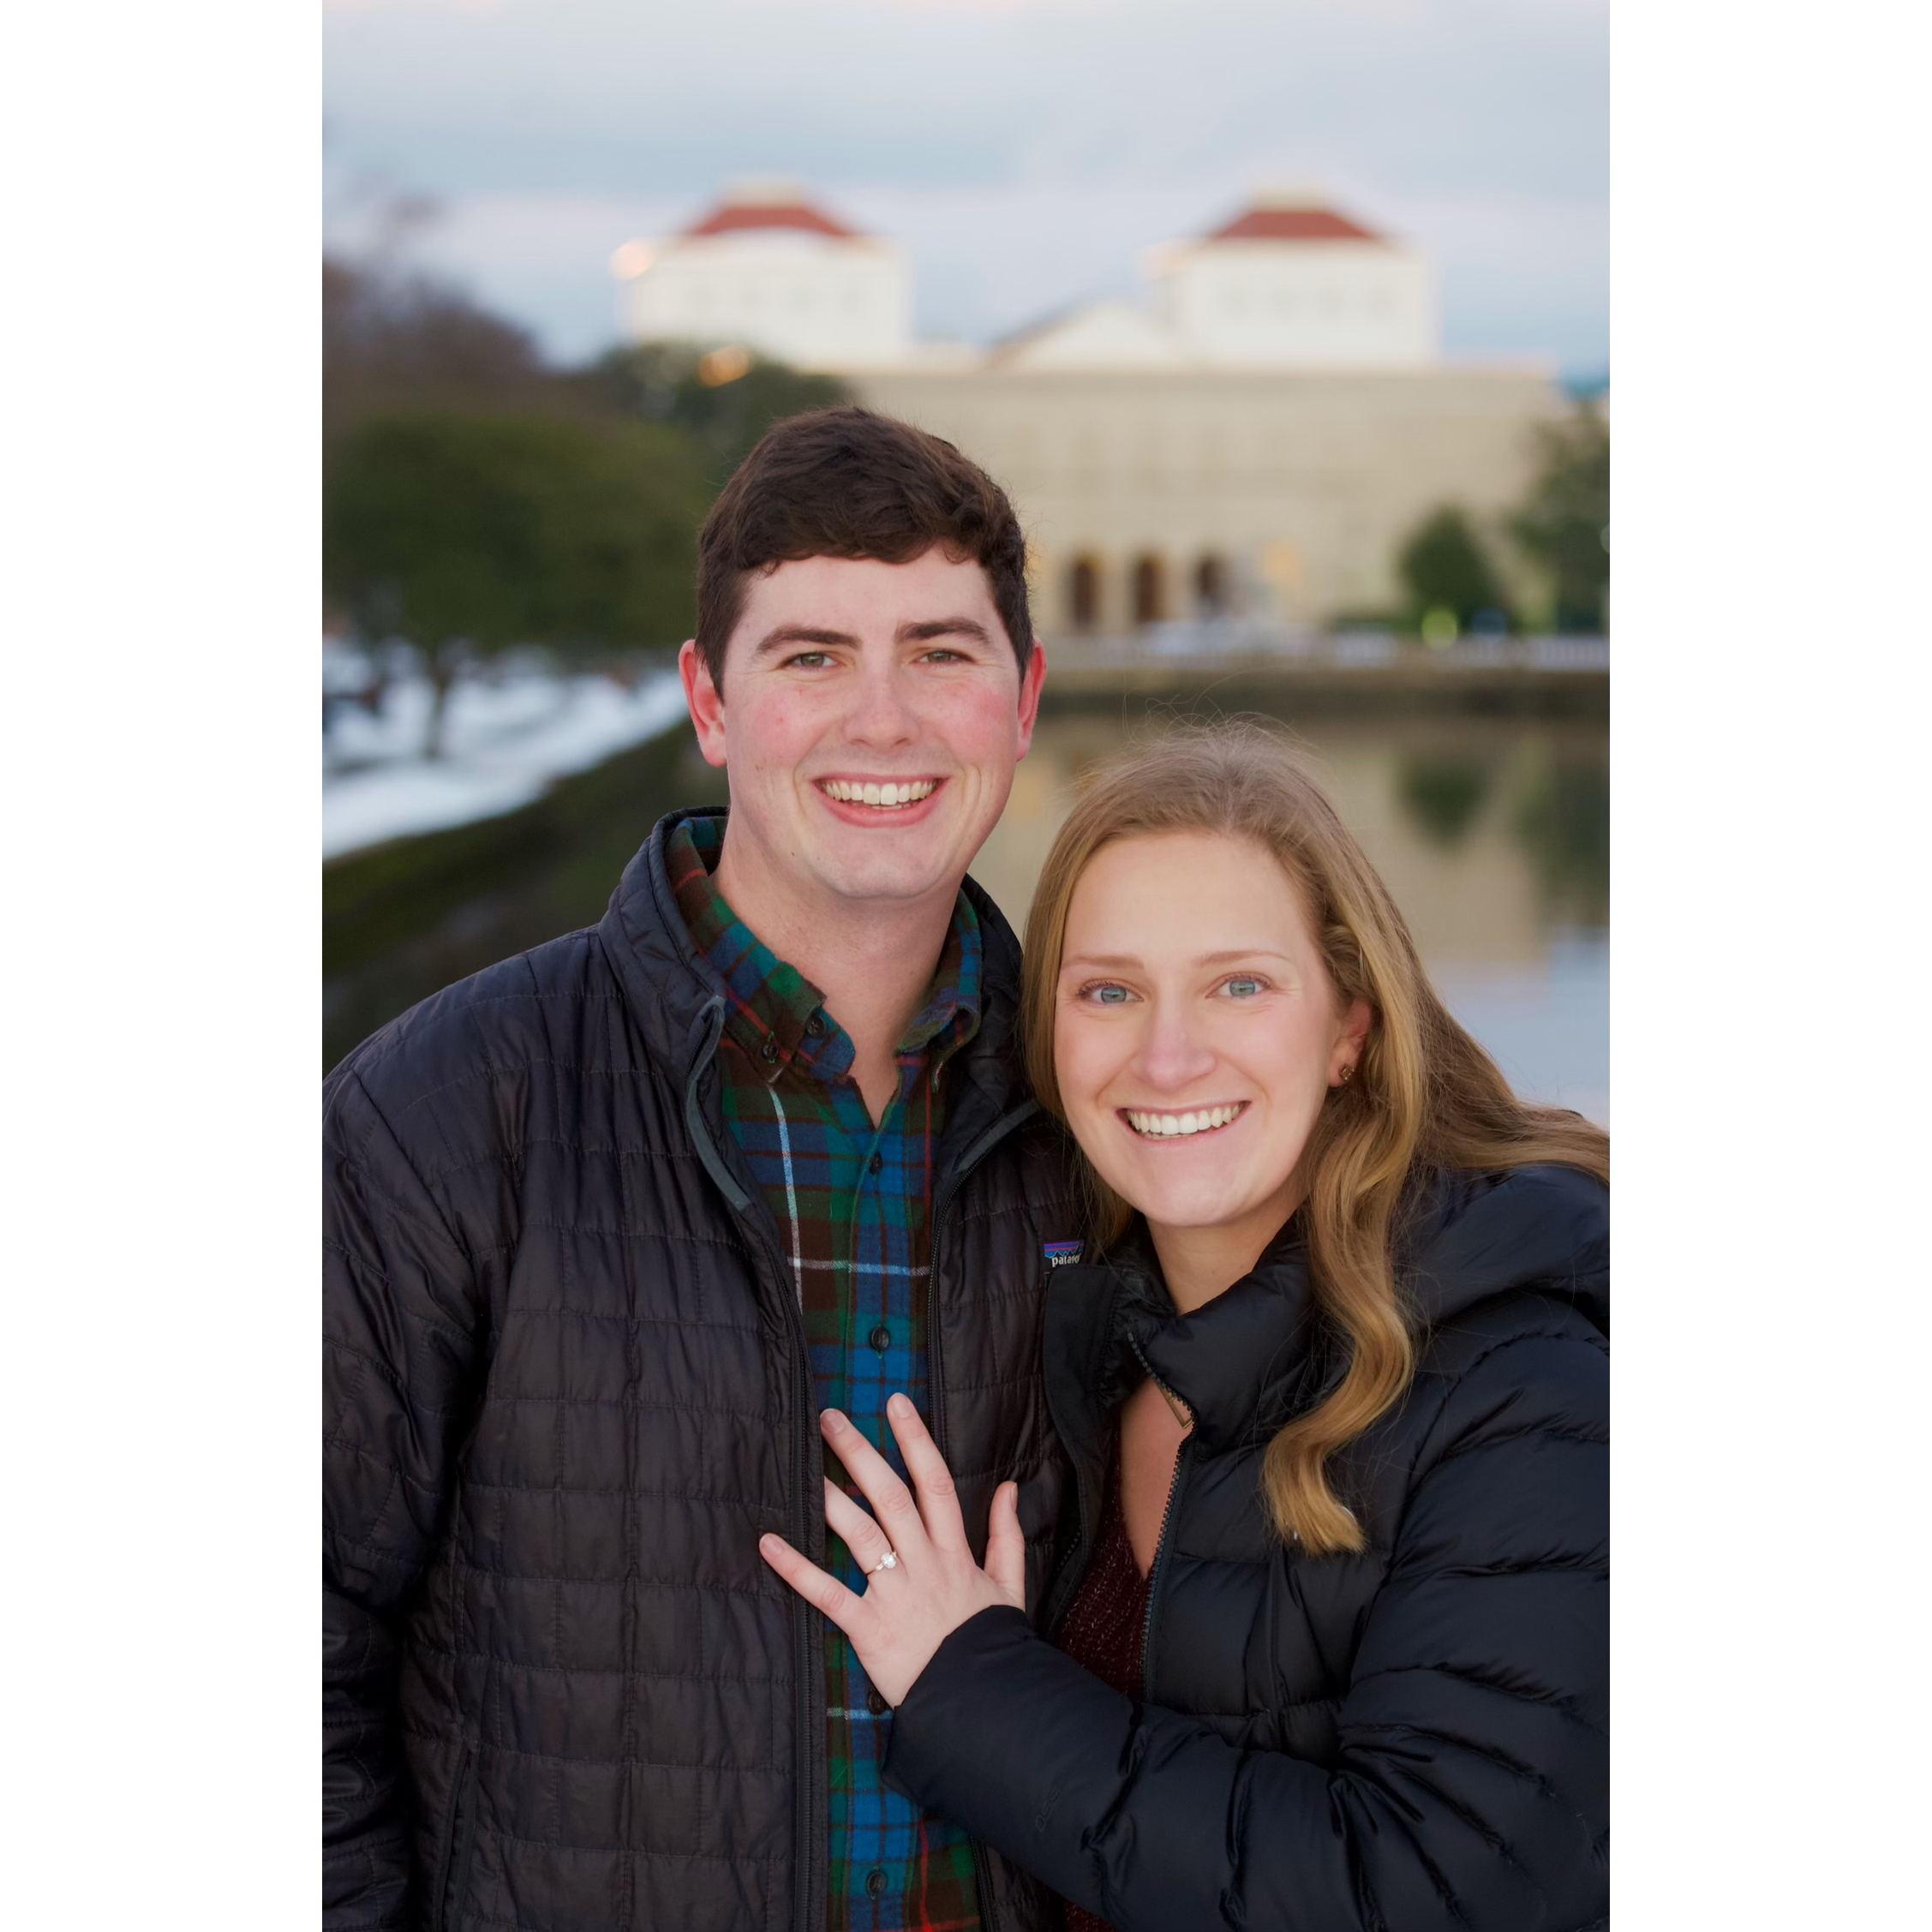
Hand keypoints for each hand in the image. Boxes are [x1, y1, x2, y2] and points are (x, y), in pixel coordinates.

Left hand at [758, 1392, 1024, 1706]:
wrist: (980, 1707)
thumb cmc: (989, 1644)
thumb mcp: (1009, 1586)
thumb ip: (1007, 1534)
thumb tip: (1009, 1487)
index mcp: (954, 1552)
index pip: (934, 1483)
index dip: (915, 1440)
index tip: (895, 1403)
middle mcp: (923, 1564)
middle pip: (889, 1497)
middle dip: (859, 1453)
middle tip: (829, 1419)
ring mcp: (894, 1595)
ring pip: (860, 1535)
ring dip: (829, 1499)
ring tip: (802, 1467)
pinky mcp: (869, 1629)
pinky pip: (829, 1595)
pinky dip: (797, 1570)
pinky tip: (770, 1543)